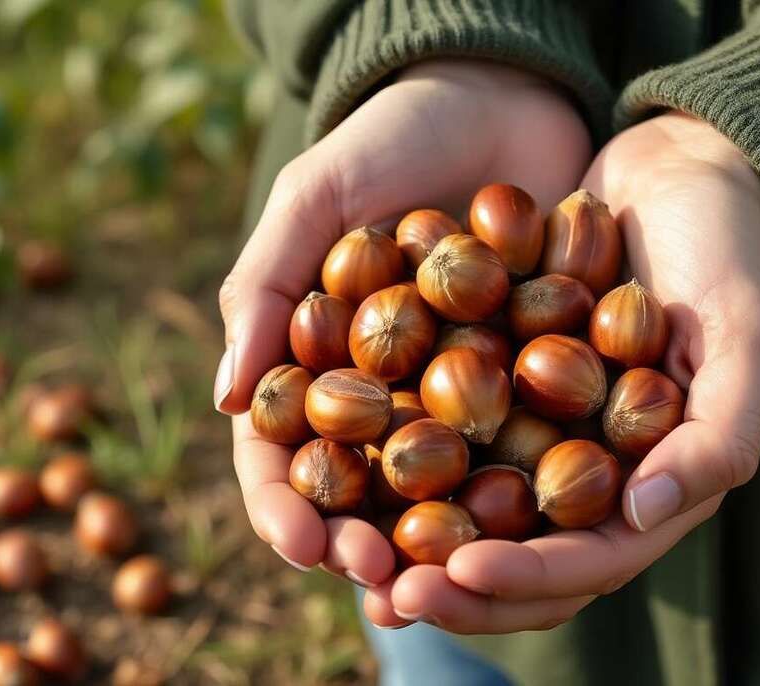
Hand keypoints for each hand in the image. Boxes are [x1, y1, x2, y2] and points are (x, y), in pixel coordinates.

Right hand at [215, 60, 591, 599]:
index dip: (284, 505)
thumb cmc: (387, 138)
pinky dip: (525, 488)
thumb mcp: (313, 197)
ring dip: (439, 541)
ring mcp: (454, 389)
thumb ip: (264, 286)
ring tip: (449, 579)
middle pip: (358, 489)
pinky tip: (534, 527)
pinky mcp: (529, 376)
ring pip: (439, 487)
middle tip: (378, 578)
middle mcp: (379, 390)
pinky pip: (523, 442)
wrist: (496, 93)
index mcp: (312, 359)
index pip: (281, 450)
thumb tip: (225, 400)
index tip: (302, 544)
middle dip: (361, 541)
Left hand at [371, 112, 759, 632]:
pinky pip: (434, 430)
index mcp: (650, 483)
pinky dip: (390, 455)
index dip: (528, 580)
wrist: (674, 167)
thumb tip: (641, 515)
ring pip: (466, 511)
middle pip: (515, 556)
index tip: (460, 574)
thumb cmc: (727, 249)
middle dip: (454, 586)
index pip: (588, 561)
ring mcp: (533, 430)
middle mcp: (583, 472)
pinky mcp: (489, 383)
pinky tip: (334, 463)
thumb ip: (717, 433)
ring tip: (345, 556)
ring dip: (410, 544)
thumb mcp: (745, 333)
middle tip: (386, 597)